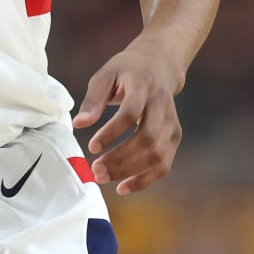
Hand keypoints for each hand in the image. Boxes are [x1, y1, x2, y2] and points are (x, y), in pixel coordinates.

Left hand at [72, 37, 184, 195]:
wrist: (158, 65)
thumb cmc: (126, 71)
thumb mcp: (105, 75)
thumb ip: (93, 99)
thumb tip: (78, 124)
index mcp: (143, 86)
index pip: (131, 113)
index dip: (112, 132)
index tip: (92, 146)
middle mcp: (162, 105)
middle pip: (147, 139)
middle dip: (120, 159)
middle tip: (95, 170)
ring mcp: (171, 123)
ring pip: (157, 156)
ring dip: (130, 172)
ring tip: (103, 178)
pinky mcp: (174, 136)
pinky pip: (164, 165)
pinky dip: (145, 180)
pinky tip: (123, 187)